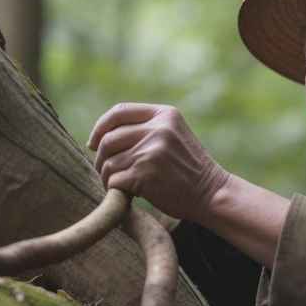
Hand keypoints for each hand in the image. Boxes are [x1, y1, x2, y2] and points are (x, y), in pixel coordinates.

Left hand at [87, 103, 229, 223]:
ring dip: (108, 177)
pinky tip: (127, 194)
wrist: (212, 193)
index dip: (100, 127)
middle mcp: (158, 129)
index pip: (119, 112)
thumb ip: (146, 128)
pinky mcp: (145, 174)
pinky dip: (114, 190)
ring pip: (108, 162)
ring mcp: (151, 151)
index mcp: (165, 114)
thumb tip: (100, 137)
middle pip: (109, 139)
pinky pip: (114, 180)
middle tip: (106, 171)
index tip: (93, 143)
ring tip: (120, 184)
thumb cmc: (189, 168)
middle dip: (101, 158)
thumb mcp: (174, 135)